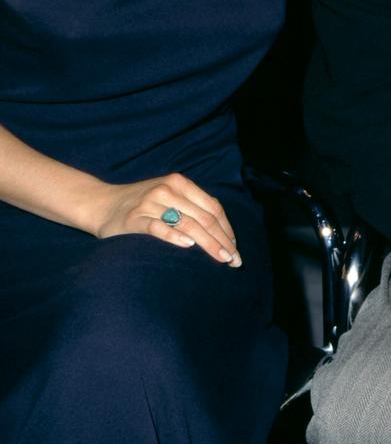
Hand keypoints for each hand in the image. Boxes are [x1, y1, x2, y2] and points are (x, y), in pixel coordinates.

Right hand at [94, 172, 240, 265]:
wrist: (101, 204)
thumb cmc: (140, 205)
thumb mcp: (168, 198)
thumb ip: (190, 208)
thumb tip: (221, 234)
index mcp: (179, 183)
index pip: (212, 207)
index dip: (227, 228)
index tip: (235, 248)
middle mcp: (167, 189)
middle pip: (204, 217)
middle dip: (223, 240)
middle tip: (234, 260)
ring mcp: (150, 203)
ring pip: (187, 224)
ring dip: (208, 243)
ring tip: (221, 259)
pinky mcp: (135, 218)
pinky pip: (159, 228)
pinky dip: (175, 237)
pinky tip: (189, 247)